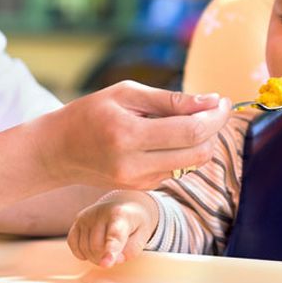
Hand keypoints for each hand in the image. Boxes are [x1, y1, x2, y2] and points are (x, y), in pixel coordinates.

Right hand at [30, 80, 230, 189]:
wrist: (57, 151)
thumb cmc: (91, 113)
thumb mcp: (127, 94)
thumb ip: (171, 100)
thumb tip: (211, 102)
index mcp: (129, 136)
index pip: (190, 132)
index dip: (216, 117)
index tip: (224, 101)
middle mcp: (135, 165)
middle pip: (199, 152)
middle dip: (214, 129)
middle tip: (211, 108)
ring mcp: (140, 181)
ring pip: (193, 163)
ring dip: (201, 140)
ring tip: (184, 119)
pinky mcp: (143, 188)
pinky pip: (178, 168)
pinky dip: (183, 150)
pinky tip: (166, 136)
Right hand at [67, 190, 157, 267]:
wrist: (125, 203)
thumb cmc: (134, 222)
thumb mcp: (142, 235)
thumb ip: (131, 250)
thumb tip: (114, 260)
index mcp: (121, 215)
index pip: (115, 236)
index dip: (110, 251)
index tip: (106, 263)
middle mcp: (101, 212)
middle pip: (97, 248)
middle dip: (106, 257)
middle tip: (116, 252)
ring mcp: (87, 215)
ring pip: (85, 249)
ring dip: (95, 256)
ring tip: (107, 247)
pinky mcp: (78, 219)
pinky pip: (73, 244)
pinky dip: (82, 252)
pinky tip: (93, 248)